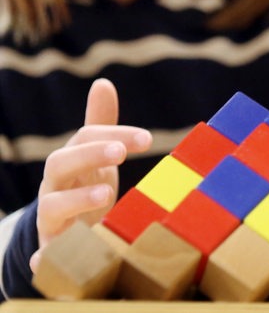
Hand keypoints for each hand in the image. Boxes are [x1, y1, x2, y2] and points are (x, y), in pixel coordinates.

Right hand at [32, 78, 151, 271]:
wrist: (66, 229)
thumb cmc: (86, 185)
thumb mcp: (96, 156)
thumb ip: (101, 124)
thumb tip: (102, 83)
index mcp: (70, 161)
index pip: (85, 138)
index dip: (114, 134)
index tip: (147, 138)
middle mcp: (55, 187)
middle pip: (60, 164)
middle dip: (89, 155)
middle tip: (121, 153)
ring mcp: (51, 218)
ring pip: (51, 206)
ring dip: (76, 200)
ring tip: (105, 195)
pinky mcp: (52, 248)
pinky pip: (45, 254)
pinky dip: (45, 259)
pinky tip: (48, 261)